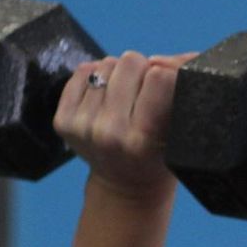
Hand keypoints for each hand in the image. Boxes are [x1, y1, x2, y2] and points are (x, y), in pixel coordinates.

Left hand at [53, 51, 196, 198]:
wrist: (126, 186)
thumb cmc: (163, 155)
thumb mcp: (183, 127)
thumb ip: (181, 85)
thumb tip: (161, 59)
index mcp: (144, 139)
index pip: (159, 77)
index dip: (168, 75)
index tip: (169, 87)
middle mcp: (109, 133)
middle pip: (131, 62)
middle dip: (143, 71)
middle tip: (146, 94)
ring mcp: (83, 126)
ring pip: (106, 64)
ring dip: (120, 76)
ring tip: (128, 99)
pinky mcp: (63, 120)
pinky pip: (83, 71)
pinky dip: (98, 78)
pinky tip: (107, 99)